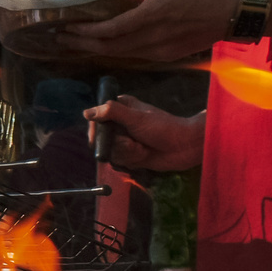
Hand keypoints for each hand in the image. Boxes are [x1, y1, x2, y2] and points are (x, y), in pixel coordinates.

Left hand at [52, 0, 234, 64]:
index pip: (114, 30)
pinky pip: (135, 56)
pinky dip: (115, 51)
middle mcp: (156, 36)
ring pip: (121, 55)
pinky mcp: (169, 55)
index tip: (68, 25)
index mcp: (158, 13)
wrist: (241, 12)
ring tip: (74, 40)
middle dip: (83, 43)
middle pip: (111, 47)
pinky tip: (102, 44)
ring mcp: (162, 49)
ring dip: (96, 49)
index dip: (87, 31)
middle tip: (60, 34)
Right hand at [85, 95, 204, 172]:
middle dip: (118, 145)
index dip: (98, 132)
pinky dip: (132, 160)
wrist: (184, 147)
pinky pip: (120, 161)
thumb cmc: (164, 127)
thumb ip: (111, 112)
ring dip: (127, 153)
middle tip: (134, 143)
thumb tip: (87, 112)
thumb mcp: (136, 118)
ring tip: (143, 149)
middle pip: (101, 140)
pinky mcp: (130, 154)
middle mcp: (119, 124)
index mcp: (119, 109)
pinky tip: (144, 154)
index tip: (105, 139)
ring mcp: (125, 140)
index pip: (95, 121)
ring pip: (110, 152)